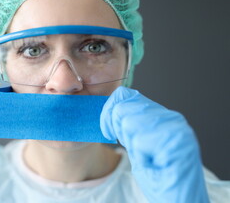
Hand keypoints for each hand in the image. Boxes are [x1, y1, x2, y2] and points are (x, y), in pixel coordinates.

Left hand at [100, 86, 208, 202]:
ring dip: (133, 146)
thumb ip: (129, 124)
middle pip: (123, 108)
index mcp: (159, 114)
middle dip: (120, 131)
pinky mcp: (179, 141)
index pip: (124, 95)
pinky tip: (155, 164)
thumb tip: (113, 107)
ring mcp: (176, 127)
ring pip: (130, 123)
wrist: (178, 200)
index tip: (108, 132)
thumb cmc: (158, 176)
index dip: (109, 111)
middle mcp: (169, 116)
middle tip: (137, 148)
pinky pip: (141, 141)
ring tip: (149, 156)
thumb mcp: (137, 145)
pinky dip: (142, 157)